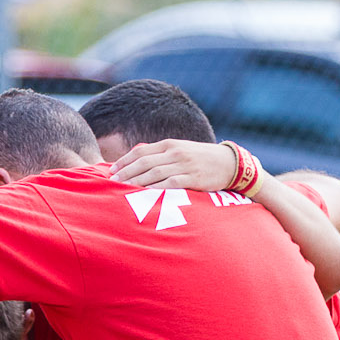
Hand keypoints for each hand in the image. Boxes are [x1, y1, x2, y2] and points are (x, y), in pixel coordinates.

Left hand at [111, 140, 239, 191]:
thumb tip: (137, 162)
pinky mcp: (193, 178)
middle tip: (112, 182)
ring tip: (122, 190)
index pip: (141, 151)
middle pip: (144, 162)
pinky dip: (156, 189)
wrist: (228, 163)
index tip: (111, 170)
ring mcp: (184, 165)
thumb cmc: (199, 159)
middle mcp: (174, 153)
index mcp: (169, 145)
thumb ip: (160, 156)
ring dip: (136, 182)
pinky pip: (171, 184)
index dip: (124, 161)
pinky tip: (145, 194)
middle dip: (126, 172)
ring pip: (154, 173)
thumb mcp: (179, 151)